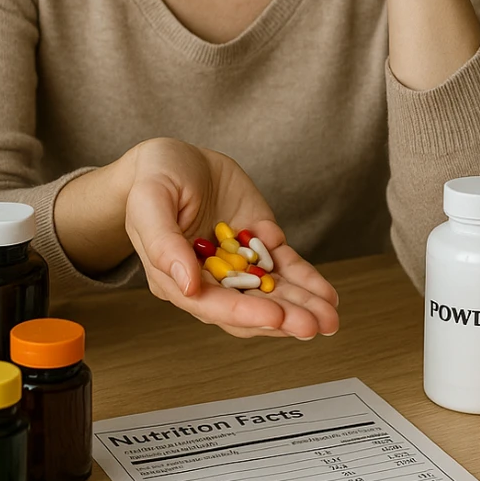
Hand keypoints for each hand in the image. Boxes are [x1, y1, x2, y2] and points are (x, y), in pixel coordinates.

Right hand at [124, 139, 339, 341]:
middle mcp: (209, 277)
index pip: (212, 304)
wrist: (176, 156)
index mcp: (175, 276)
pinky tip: (327, 295)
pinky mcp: (258, 242)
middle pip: (248, 306)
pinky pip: (284, 266)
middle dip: (282, 318)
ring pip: (271, 292)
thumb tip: (188, 285)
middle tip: (313, 324)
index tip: (275, 316)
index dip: (245, 312)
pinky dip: (307, 281)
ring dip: (301, 307)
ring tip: (329, 319)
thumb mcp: (149, 201)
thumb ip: (164, 243)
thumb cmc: (154, 177)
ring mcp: (237, 262)